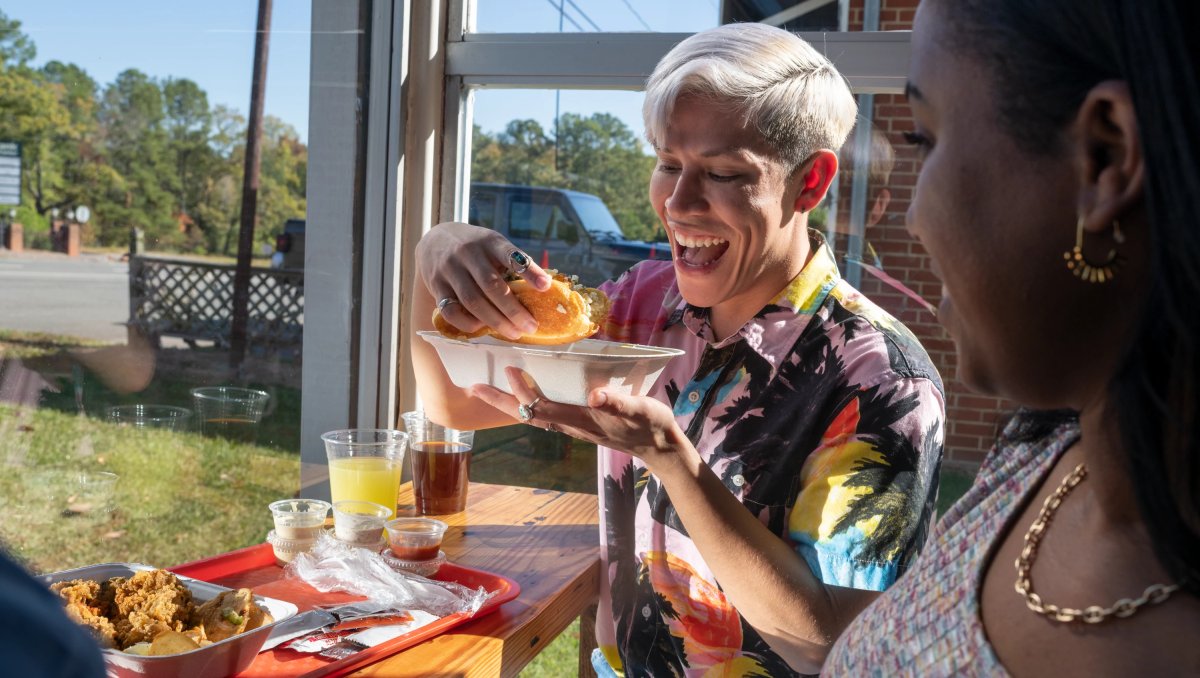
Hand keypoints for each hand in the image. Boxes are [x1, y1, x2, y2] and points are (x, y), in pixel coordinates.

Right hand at [417, 222, 552, 339]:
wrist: (434, 241)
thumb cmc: (475, 248)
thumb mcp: (493, 244)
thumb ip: (512, 262)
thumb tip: (544, 289)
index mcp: (489, 242)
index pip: (510, 255)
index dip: (529, 271)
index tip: (545, 287)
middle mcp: (468, 253)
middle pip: (492, 286)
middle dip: (513, 310)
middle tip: (530, 326)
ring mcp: (449, 269)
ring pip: (473, 301)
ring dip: (495, 321)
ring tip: (513, 332)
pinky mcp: (436, 285)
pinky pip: (450, 310)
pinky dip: (467, 323)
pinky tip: (481, 327)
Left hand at [469, 367, 690, 473]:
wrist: (660, 448)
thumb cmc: (650, 425)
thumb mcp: (638, 408)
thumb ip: (617, 400)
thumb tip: (594, 394)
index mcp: (580, 419)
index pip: (541, 406)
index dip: (522, 389)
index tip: (509, 367)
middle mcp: (570, 425)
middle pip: (526, 414)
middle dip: (499, 400)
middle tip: (473, 386)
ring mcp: (573, 426)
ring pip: (532, 415)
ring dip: (509, 403)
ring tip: (489, 389)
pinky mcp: (579, 424)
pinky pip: (544, 414)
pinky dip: (527, 403)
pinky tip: (526, 393)